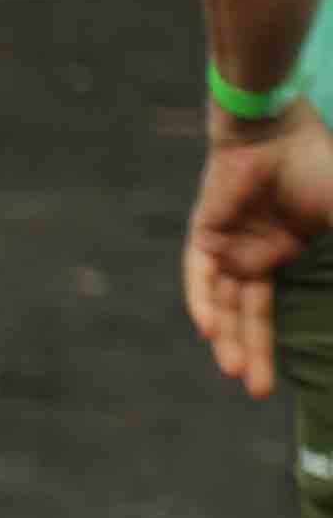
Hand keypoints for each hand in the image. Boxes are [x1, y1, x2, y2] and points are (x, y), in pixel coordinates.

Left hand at [183, 108, 332, 394]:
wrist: (279, 126)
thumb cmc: (317, 165)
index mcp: (282, 254)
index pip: (271, 311)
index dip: (274, 346)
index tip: (279, 383)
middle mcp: (251, 255)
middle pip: (246, 316)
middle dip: (250, 354)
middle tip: (257, 391)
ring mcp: (227, 245)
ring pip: (221, 302)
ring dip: (225, 336)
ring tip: (233, 370)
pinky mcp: (205, 232)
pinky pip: (200, 275)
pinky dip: (204, 300)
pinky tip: (209, 328)